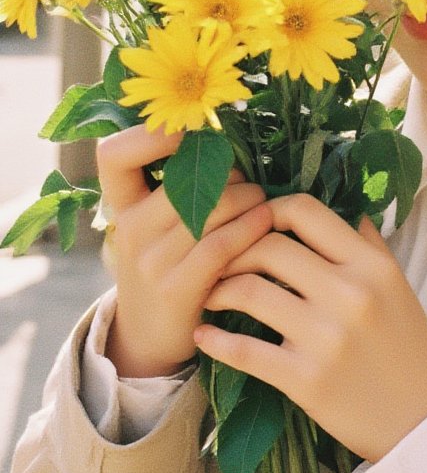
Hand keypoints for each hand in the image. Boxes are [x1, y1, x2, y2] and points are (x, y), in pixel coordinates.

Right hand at [97, 125, 269, 377]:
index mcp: (120, 208)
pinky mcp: (175, 288)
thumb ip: (175, 191)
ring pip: (210, 206)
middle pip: (185, 177)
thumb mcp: (154, 229)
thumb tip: (226, 145)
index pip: (113, 156)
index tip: (189, 134)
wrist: (151, 339)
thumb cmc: (166, 269)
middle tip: (249, 181)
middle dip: (227, 173)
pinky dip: (251, 227)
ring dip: (248, 197)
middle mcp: (129, 229)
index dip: (149, 136)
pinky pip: (220, 244)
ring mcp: (149, 260)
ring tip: (264, 201)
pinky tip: (267, 222)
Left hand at [194, 193, 426, 463]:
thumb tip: (343, 208)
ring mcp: (326, 338)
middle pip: (268, 247)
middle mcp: (349, 294)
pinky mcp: (305, 379)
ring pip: (249, 292)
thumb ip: (367, 245)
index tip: (253, 225)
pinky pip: (244, 350)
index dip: (268, 210)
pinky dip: (215, 341)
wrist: (423, 420)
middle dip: (233, 250)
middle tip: (219, 261)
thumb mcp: (397, 286)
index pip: (305, 212)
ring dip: (218, 290)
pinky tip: (204, 335)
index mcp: (371, 266)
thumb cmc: (408, 348)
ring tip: (211, 295)